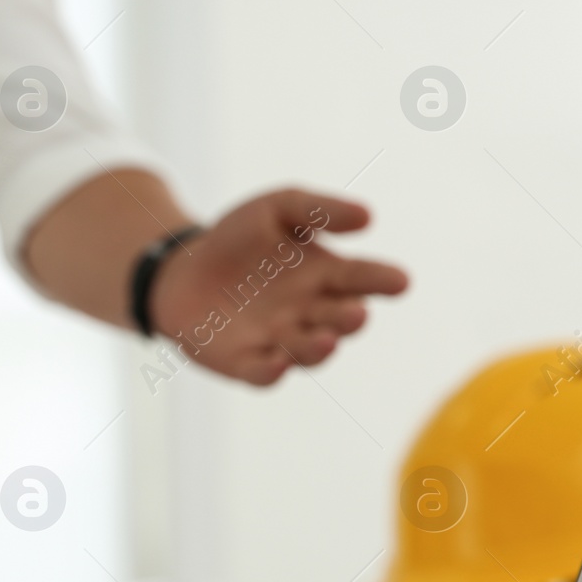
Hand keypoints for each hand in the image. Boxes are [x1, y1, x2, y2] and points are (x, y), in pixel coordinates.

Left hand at [150, 189, 407, 384]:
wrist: (181, 267)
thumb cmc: (239, 237)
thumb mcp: (277, 209)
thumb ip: (319, 210)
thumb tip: (368, 216)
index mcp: (325, 275)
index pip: (362, 279)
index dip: (382, 281)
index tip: (400, 281)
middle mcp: (310, 313)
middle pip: (339, 320)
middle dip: (350, 319)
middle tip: (356, 312)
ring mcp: (279, 340)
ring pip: (308, 352)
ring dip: (319, 349)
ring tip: (327, 340)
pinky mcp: (244, 361)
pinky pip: (262, 372)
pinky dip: (271, 372)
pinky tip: (277, 363)